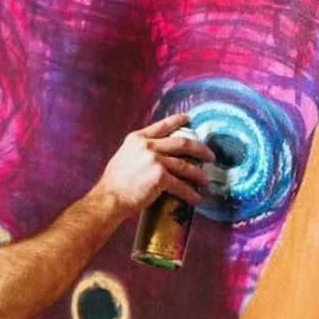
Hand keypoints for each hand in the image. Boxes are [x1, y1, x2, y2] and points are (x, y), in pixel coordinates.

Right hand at [97, 113, 215, 216]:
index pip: (162, 126)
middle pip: (181, 143)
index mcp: (137, 138)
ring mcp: (154, 160)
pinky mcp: (159, 177)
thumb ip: (139, 151)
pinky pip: (181, 185)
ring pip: (185, 165)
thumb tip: (154, 155)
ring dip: (198, 174)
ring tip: (205, 180)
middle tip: (210, 156)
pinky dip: (190, 193)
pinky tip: (197, 199)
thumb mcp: (124, 156)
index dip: (177, 121)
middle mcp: (147, 146)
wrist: (109, 198)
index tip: (189, 119)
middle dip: (200, 149)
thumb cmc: (114, 182)